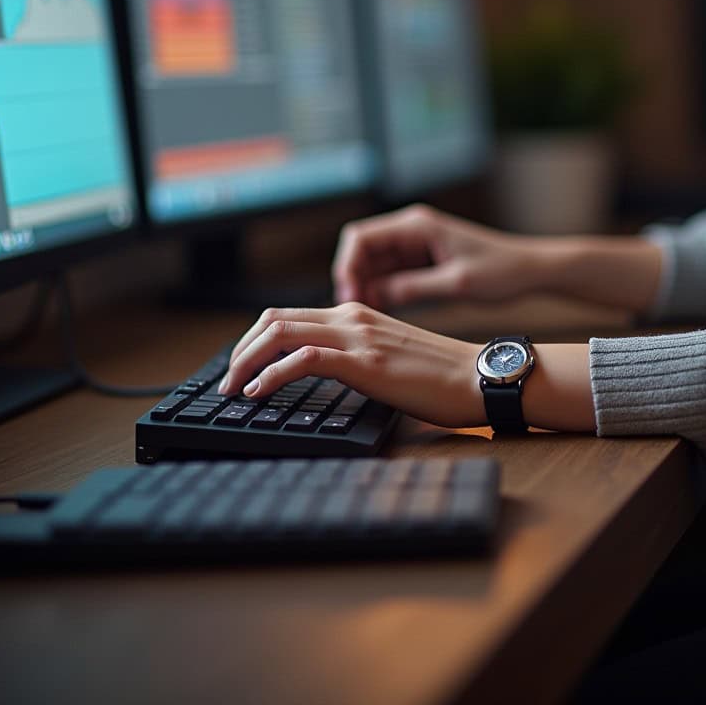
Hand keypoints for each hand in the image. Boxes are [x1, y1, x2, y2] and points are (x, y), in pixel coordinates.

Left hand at [217, 302, 485, 428]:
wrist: (479, 376)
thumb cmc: (441, 374)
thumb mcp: (390, 355)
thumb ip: (357, 355)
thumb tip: (324, 373)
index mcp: (357, 314)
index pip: (287, 315)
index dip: (254, 340)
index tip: (241, 369)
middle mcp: (352, 317)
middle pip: (274, 319)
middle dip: (240, 349)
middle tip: (226, 382)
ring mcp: (358, 337)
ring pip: (281, 332)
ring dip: (246, 360)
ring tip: (232, 389)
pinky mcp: (365, 361)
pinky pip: (303, 358)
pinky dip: (271, 374)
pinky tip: (258, 391)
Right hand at [332, 203, 540, 308]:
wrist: (532, 270)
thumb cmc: (502, 271)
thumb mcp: (456, 284)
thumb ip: (413, 288)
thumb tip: (374, 297)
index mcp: (418, 226)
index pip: (360, 237)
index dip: (347, 266)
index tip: (347, 295)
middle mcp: (412, 231)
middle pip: (363, 251)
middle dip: (353, 279)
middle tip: (353, 312)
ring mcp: (416, 246)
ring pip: (374, 265)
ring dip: (366, 288)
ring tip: (366, 317)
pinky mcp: (423, 262)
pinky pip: (391, 275)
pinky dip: (383, 292)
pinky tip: (383, 314)